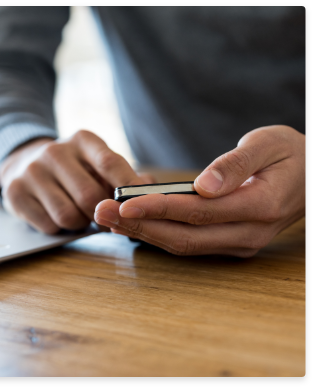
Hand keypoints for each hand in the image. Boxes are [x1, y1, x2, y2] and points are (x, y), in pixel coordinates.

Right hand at [0, 130, 154, 233]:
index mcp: (82, 140)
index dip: (128, 187)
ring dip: (79, 223)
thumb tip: (152, 190)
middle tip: (103, 217)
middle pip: (90, 197)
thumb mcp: (96, 163)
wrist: (23, 162)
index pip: (110, 163)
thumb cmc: (72, 168)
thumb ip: (124, 176)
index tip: (142, 206)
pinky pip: (48, 225)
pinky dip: (58, 228)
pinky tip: (56, 215)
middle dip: (101, 214)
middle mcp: (54, 151)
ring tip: (77, 213)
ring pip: (68, 215)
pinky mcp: (15, 192)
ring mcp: (32, 171)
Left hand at [94, 125, 305, 256]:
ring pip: (182, 244)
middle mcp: (248, 233)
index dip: (158, 208)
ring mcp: (239, 242)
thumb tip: (203, 185)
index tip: (123, 202)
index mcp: (260, 206)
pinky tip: (132, 223)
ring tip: (107, 218)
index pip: (198, 212)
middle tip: (100, 211)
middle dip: (138, 225)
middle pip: (183, 237)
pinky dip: (157, 234)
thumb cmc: (290, 154)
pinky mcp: (229, 242)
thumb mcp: (269, 144)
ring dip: (142, 232)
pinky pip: (188, 243)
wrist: (312, 176)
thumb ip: (237, 164)